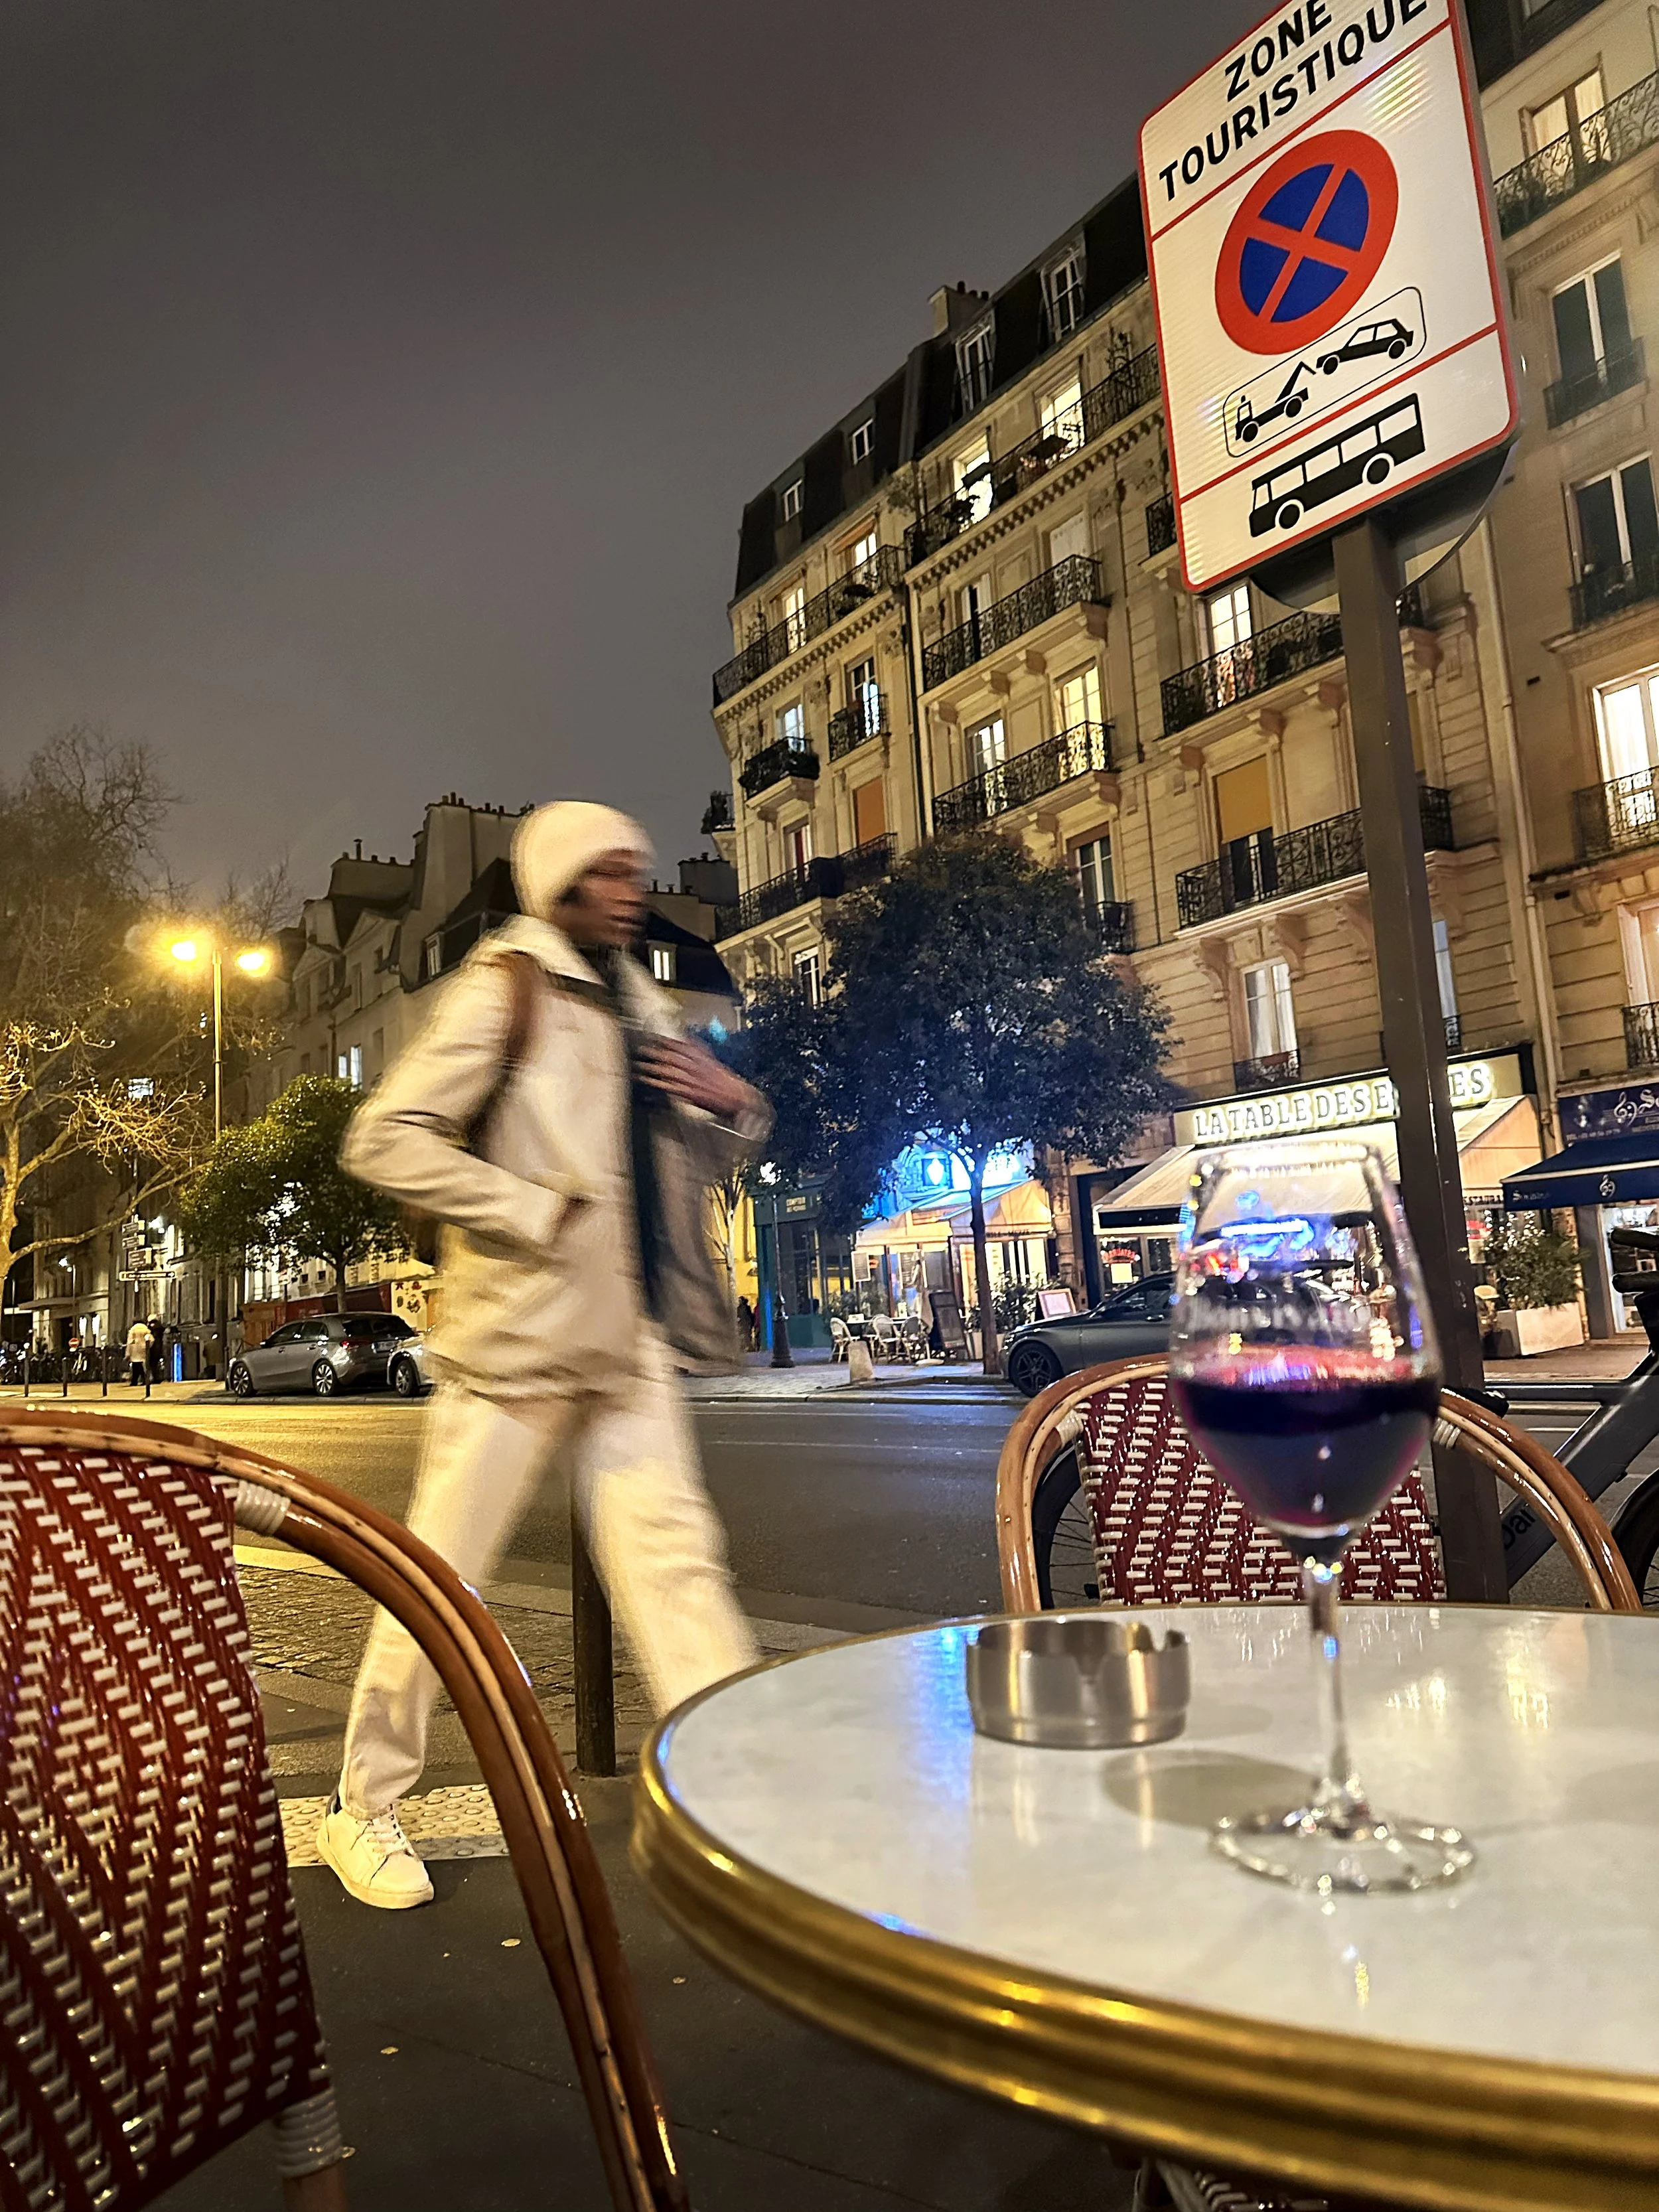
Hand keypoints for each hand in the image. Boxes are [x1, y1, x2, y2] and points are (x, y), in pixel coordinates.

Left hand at [636, 1036, 755, 1119]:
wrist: (736, 1097)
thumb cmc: (725, 1081)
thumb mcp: (713, 1061)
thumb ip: (699, 1050)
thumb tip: (687, 1039)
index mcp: (703, 1057)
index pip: (682, 1045)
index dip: (668, 1040)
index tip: (655, 1036)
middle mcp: (696, 1067)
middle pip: (672, 1057)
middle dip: (656, 1052)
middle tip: (643, 1049)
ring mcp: (692, 1080)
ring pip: (669, 1071)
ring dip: (653, 1067)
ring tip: (641, 1064)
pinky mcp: (689, 1093)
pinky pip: (670, 1087)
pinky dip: (657, 1083)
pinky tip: (648, 1081)